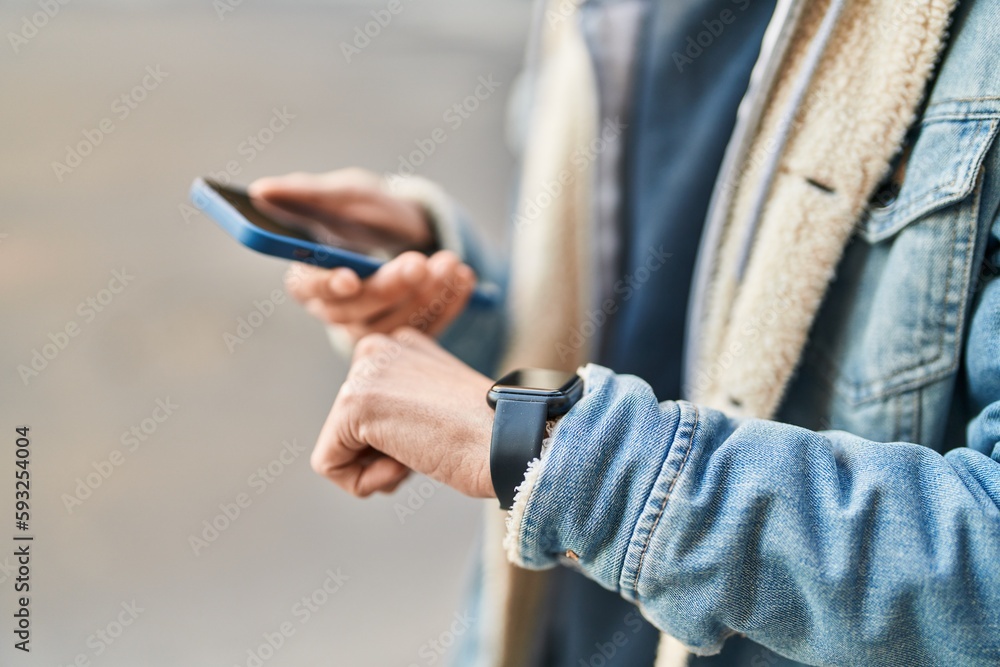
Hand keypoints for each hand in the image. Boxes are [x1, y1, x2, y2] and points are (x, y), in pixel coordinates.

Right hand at [249, 169, 476, 340]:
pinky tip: (465, 279)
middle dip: (389, 287)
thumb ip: (308, 195)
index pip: (308, 290)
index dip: (326, 286)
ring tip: (449, 262)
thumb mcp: (345, 195)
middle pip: (356, 312)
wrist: (412, 230)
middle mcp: (338, 310)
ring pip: (394, 326)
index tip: (350, 277)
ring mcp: (373, 327)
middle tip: (418, 261)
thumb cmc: (368, 211)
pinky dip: (450, 304)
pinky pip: (428, 331)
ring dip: (425, 296)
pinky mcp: (407, 336)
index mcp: (311, 277)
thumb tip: (261, 190)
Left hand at [311, 328, 495, 498]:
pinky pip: (329, 464)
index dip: (398, 441)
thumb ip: (403, 406)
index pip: (367, 412)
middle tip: (431, 443)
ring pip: (338, 446)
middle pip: (348, 428)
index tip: (440, 433)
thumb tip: (369, 434)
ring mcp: (365, 370)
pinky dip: (364, 482)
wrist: (510, 444)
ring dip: (380, 467)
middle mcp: (380, 346)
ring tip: (422, 449)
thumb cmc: (487, 437)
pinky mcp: (353, 401)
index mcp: (402, 344)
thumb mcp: (438, 408)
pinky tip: (405, 464)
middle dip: (384, 453)